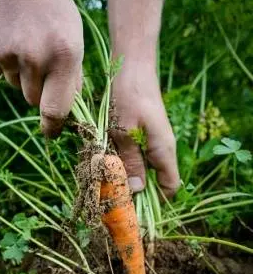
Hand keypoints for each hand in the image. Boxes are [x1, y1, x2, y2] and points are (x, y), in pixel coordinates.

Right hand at [0, 0, 82, 135]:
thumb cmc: (48, 1)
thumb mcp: (72, 33)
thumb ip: (72, 74)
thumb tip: (66, 110)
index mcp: (65, 53)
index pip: (56, 108)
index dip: (53, 125)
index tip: (51, 133)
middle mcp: (34, 56)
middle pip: (32, 98)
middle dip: (37, 87)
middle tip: (37, 57)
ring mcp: (5, 52)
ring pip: (13, 83)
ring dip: (18, 70)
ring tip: (21, 36)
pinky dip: (1, 57)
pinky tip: (5, 31)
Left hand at [111, 60, 179, 196]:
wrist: (132, 65)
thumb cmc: (128, 96)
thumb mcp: (124, 132)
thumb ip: (130, 162)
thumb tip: (136, 191)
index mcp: (163, 150)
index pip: (169, 186)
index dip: (154, 201)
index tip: (132, 208)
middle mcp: (162, 148)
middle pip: (154, 181)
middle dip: (135, 191)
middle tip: (111, 196)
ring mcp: (153, 140)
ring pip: (142, 168)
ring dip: (125, 175)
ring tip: (104, 179)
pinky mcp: (143, 133)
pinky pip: (135, 155)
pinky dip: (122, 161)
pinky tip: (105, 160)